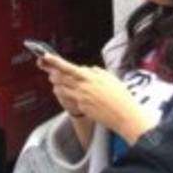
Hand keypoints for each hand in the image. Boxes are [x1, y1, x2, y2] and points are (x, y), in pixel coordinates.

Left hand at [40, 57, 157, 144]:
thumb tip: (86, 69)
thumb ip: (96, 72)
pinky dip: (67, 95)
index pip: (68, 67)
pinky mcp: (81, 107)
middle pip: (60, 78)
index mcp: (90, 78)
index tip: (46, 56)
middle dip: (52, 73)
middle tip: (50, 70)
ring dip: (58, 84)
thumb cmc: (121, 97)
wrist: (126, 116)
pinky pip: (69, 99)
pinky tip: (72, 94)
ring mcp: (80, 98)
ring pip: (61, 89)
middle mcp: (83, 87)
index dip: (55, 61)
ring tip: (60, 82)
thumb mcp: (110, 78)